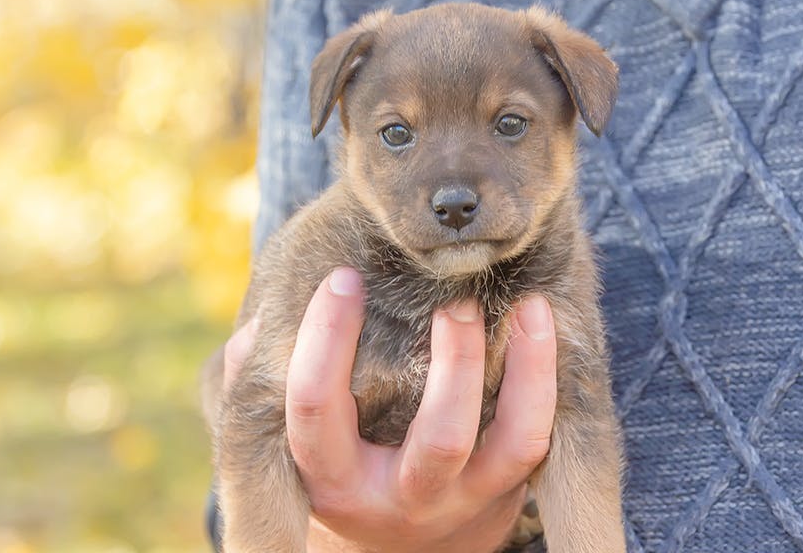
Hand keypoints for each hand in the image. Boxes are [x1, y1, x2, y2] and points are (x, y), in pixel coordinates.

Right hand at [221, 267, 557, 551]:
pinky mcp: (502, 490)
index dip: (325, 341)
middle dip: (455, 364)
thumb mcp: (291, 434)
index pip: (317, 410)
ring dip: (526, 370)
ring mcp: (458, 498)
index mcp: (328, 477)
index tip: (343, 277)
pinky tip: (539, 319)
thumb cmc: (336, 458)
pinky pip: (536, 439)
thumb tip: (257, 334)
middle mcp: (397, 497)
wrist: (396, 541)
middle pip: (439, 438)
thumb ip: (260, 382)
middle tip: (452, 296)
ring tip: (526, 303)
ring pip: (507, 442)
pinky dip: (545, 378)